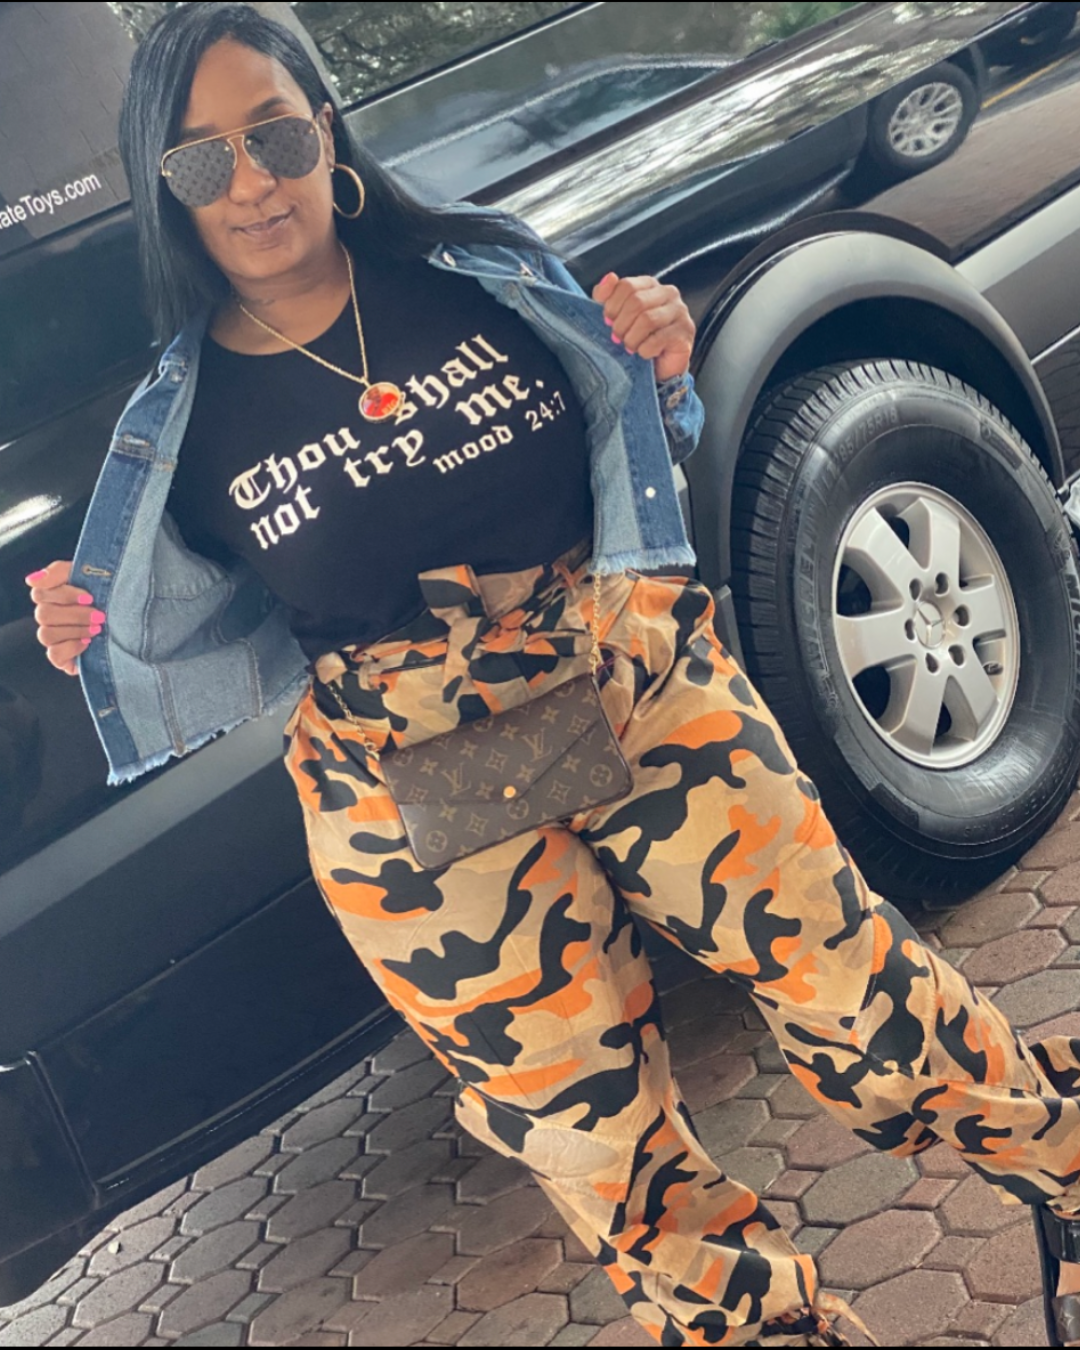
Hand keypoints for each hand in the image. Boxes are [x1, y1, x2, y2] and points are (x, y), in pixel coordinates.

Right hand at [25, 561, 103, 676]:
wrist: (138, 623)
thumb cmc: (111, 596)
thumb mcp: (91, 574)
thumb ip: (59, 572)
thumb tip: (32, 581)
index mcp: (52, 595)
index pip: (39, 593)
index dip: (64, 595)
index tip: (90, 597)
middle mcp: (49, 616)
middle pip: (43, 614)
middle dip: (75, 615)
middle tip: (100, 615)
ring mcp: (54, 638)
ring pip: (46, 634)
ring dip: (75, 630)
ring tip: (98, 629)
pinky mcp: (61, 658)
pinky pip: (54, 654)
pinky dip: (71, 647)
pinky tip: (88, 642)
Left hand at [592, 272, 694, 382]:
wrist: (659, 366)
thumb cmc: (638, 339)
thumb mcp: (616, 315)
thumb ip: (606, 295)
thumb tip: (609, 277)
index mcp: (650, 285)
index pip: (627, 285)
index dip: (612, 306)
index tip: (609, 321)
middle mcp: (668, 293)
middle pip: (636, 302)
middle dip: (621, 325)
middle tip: (618, 339)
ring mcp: (680, 311)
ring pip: (647, 320)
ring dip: (632, 339)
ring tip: (631, 347)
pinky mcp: (686, 331)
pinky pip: (658, 339)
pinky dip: (645, 350)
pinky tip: (646, 354)